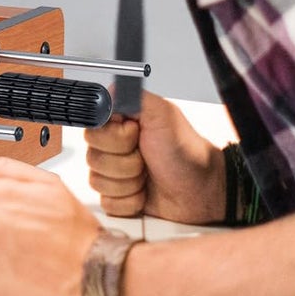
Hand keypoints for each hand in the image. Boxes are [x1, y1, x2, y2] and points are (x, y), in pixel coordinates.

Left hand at [0, 157, 96, 295]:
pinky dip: (1, 283)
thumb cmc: (77, 236)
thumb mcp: (49, 185)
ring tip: (32, 263)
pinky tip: (26, 281)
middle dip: (1, 232)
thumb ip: (4, 171)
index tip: (29, 221)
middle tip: (33, 243)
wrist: (97, 282)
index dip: (9, 209)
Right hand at [85, 92, 225, 222]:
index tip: (135, 136)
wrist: (202, 191)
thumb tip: (108, 93)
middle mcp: (113, 146)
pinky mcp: (118, 196)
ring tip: (148, 176)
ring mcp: (114, 172)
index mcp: (119, 123)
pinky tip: (145, 193)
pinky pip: (107, 202)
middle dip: (124, 162)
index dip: (113, 138)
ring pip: (98, 181)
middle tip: (146, 158)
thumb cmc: (186, 153)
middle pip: (92, 157)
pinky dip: (130, 201)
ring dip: (129, 182)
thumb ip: (133, 97)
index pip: (92, 130)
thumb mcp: (163, 115)